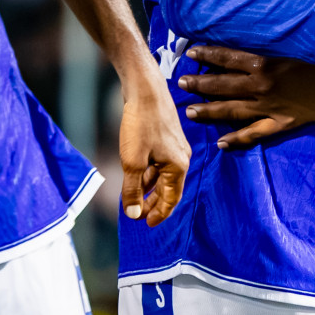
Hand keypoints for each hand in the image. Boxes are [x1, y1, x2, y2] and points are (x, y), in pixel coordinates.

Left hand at [118, 69, 190, 225]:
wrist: (145, 89)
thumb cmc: (141, 124)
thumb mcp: (133, 161)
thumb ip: (133, 190)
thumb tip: (134, 214)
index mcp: (178, 166)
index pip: (171, 199)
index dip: (159, 214)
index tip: (147, 224)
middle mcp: (181, 157)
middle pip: (168, 188)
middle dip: (154, 203)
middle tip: (139, 215)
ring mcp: (174, 146)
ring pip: (162, 174)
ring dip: (150, 188)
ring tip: (135, 198)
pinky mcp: (166, 136)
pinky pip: (159, 162)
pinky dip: (149, 172)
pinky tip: (137, 175)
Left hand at [179, 46, 314, 149]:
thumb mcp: (290, 46)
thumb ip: (265, 48)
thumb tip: (241, 44)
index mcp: (264, 62)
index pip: (227, 57)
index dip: (207, 54)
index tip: (190, 53)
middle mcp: (263, 85)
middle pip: (223, 84)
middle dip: (200, 84)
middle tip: (181, 83)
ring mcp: (271, 107)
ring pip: (233, 110)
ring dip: (210, 110)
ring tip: (190, 112)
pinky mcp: (282, 123)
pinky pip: (255, 133)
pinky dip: (237, 138)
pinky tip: (221, 142)